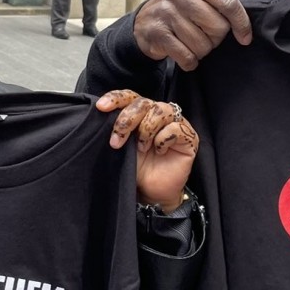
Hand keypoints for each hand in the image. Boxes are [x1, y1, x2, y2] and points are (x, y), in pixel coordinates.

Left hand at [98, 90, 198, 211]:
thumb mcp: (122, 146)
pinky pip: (175, 128)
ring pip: (160, 110)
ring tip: (141, 149)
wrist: (152, 193)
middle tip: (116, 141)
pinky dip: (162, 140)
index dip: (115, 98)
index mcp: (141, 113)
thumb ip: (118, 128)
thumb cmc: (137, 168)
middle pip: (143, 102)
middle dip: (126, 120)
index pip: (129, 96)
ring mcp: (175, 123)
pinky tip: (160, 152)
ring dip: (146, 130)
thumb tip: (103, 114)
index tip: (101, 108)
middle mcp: (158, 113)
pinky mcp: (189, 136)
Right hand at [133, 0, 252, 70]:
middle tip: (203, 36)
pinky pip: (187, 57)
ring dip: (201, 52)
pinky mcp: (157, 33)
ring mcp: (166, 13)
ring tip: (189, 44)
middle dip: (215, 39)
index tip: (245, 39)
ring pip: (203, 45)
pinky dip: (189, 62)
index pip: (229, 3)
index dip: (241, 23)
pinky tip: (183, 55)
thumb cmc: (179, 12)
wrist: (143, 24)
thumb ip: (219, 5)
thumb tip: (244, 30)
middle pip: (218, 27)